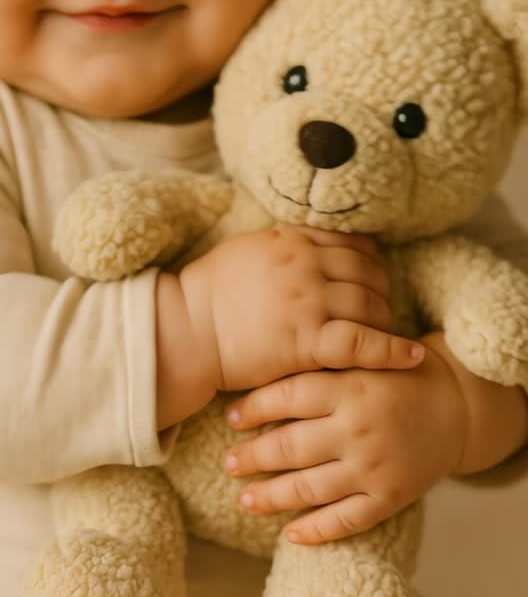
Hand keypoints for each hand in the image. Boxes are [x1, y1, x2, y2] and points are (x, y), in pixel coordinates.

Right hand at [178, 226, 423, 393]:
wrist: (186, 330)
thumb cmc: (210, 292)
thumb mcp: (249, 249)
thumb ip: (286, 243)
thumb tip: (311, 240)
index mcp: (294, 241)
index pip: (353, 244)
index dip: (372, 261)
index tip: (376, 275)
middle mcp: (306, 266)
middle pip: (368, 273)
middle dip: (382, 290)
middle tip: (383, 307)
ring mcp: (308, 302)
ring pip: (370, 305)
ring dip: (385, 319)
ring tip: (388, 332)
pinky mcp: (308, 341)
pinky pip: (363, 343)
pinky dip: (392, 350)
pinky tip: (411, 356)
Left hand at [221, 338, 466, 542]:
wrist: (457, 406)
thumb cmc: (396, 378)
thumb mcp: (361, 361)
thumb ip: (319, 369)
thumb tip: (257, 376)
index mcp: (350, 387)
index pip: (288, 397)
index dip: (254, 409)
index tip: (230, 418)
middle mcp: (358, 428)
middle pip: (291, 447)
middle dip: (252, 458)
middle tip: (228, 463)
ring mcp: (374, 467)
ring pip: (311, 488)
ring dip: (272, 497)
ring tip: (245, 501)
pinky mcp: (390, 497)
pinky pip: (346, 520)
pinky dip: (316, 531)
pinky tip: (290, 535)